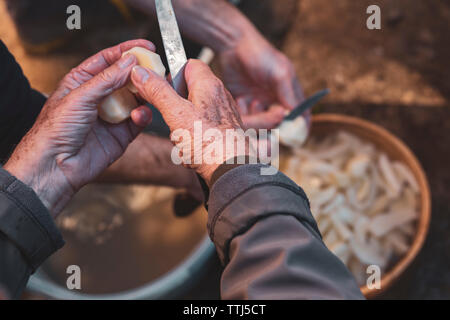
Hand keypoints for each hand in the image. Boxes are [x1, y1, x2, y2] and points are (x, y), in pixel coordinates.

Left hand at [4, 40, 153, 216]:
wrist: (56, 166)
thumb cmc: (56, 129)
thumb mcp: (80, 96)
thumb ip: (108, 79)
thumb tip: (130, 61)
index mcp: (83, 82)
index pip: (108, 60)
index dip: (127, 51)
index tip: (146, 46)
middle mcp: (99, 97)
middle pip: (126, 78)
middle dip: (142, 73)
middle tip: (157, 68)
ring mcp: (111, 115)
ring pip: (136, 99)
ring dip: (145, 94)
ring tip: (154, 90)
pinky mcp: (122, 134)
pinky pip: (138, 120)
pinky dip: (143, 116)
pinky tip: (140, 114)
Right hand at [130, 59, 254, 184]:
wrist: (233, 171)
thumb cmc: (210, 144)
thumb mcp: (176, 114)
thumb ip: (158, 91)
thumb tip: (141, 73)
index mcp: (209, 85)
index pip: (189, 64)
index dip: (172, 73)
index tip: (160, 86)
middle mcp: (220, 96)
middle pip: (188, 92)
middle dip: (174, 109)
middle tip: (172, 122)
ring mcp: (223, 115)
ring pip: (192, 115)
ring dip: (182, 130)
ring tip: (184, 142)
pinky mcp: (224, 132)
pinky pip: (201, 132)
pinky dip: (193, 142)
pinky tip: (193, 153)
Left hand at [218, 31, 304, 128]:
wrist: (233, 44)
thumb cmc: (261, 55)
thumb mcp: (280, 74)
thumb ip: (289, 96)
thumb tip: (299, 119)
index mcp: (288, 93)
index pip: (299, 115)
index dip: (299, 128)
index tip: (295, 139)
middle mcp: (274, 99)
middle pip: (277, 123)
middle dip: (271, 125)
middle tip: (265, 120)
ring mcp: (257, 101)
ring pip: (259, 122)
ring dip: (255, 117)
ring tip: (251, 100)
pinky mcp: (241, 102)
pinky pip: (243, 117)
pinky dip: (242, 112)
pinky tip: (241, 98)